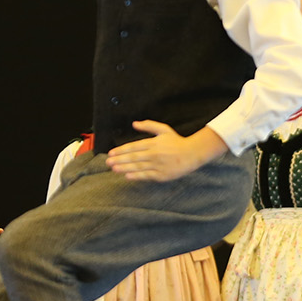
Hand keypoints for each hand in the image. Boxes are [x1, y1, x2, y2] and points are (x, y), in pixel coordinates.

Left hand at [107, 122, 225, 181]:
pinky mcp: (162, 175)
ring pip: (138, 167)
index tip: (111, 153)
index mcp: (153, 143)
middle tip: (108, 162)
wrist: (193, 154)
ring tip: (114, 169)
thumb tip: (134, 123)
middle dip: (119, 160)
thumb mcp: (164, 130)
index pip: (133, 147)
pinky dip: (137, 176)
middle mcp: (154, 154)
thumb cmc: (178, 142)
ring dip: (124, 168)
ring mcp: (158, 165)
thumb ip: (149, 126)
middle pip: (133, 157)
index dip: (121, 150)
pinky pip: (147, 176)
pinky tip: (127, 176)